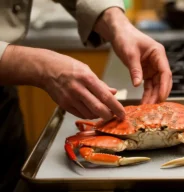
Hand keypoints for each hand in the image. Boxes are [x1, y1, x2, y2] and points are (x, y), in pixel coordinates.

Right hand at [0, 45, 124, 119]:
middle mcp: (79, 89)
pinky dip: (89, 115)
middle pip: (98, 108)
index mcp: (87, 78)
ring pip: (90, 114)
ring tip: (103, 111)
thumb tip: (114, 92)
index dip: (116, 107)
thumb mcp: (87, 70)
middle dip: (109, 115)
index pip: (105, 96)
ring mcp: (70, 98)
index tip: (122, 113)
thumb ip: (101, 84)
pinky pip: (80, 114)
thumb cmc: (68, 67)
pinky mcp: (64, 105)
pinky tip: (92, 111)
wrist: (46, 69)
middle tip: (115, 116)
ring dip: (99, 115)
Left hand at [94, 8, 171, 103]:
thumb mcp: (130, 53)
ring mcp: (153, 68)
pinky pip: (149, 85)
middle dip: (159, 94)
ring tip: (147, 107)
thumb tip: (137, 84)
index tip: (161, 98)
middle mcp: (158, 62)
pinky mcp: (146, 72)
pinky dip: (147, 93)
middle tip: (153, 107)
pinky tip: (144, 102)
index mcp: (158, 54)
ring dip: (153, 96)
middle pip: (163, 81)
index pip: (165, 72)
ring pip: (156, 85)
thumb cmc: (126, 38)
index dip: (164, 86)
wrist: (119, 33)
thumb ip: (135, 69)